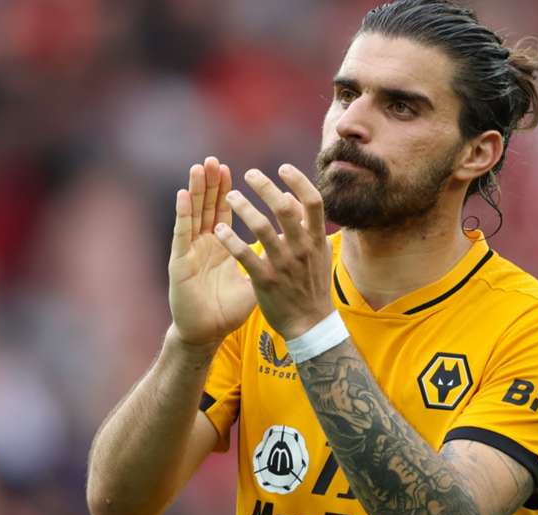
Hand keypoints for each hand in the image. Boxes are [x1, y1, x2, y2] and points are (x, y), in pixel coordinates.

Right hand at [168, 157, 256, 345]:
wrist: (206, 333)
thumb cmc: (227, 310)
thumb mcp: (253, 282)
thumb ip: (266, 261)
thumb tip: (292, 248)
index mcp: (220, 246)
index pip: (224, 211)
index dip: (228, 191)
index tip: (238, 171)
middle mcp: (203, 244)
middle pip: (207, 206)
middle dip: (211, 183)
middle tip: (214, 160)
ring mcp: (190, 252)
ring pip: (193, 213)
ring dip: (195, 190)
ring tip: (199, 167)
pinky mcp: (180, 263)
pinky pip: (182, 234)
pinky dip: (182, 213)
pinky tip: (182, 195)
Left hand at [213, 164, 333, 339]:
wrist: (309, 323)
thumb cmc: (311, 284)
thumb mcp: (318, 253)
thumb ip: (307, 225)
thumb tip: (291, 196)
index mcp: (316, 239)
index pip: (313, 201)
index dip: (298, 181)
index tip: (282, 167)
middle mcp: (302, 248)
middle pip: (285, 208)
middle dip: (266, 187)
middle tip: (249, 174)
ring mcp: (284, 264)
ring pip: (261, 228)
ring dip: (243, 208)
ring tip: (230, 197)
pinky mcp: (266, 280)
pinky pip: (244, 255)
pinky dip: (231, 240)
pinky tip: (218, 230)